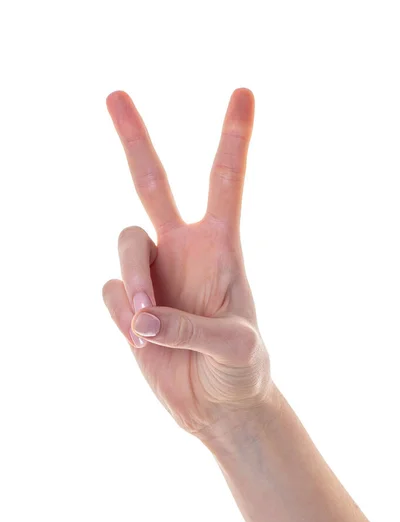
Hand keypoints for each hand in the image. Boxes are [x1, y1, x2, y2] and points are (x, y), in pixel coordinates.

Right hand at [102, 88, 276, 436]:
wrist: (216, 406)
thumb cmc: (241, 371)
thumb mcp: (236, 348)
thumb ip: (190, 329)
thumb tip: (141, 318)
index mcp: (221, 248)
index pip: (225, 182)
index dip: (233, 138)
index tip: (243, 91)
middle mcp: (183, 250)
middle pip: (151, 182)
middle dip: (135, 138)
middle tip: (113, 93)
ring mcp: (152, 275)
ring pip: (125, 246)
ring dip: (134, 281)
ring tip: (147, 325)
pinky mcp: (128, 303)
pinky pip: (111, 290)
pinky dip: (123, 313)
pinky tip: (142, 336)